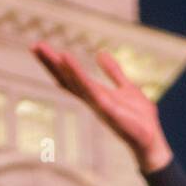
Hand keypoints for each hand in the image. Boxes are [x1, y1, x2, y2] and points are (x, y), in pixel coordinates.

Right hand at [32, 44, 173, 173]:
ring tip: (43, 48)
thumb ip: (113, 72)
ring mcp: (96, 103)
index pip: (71, 77)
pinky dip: (76, 73)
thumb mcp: (126, 87)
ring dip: (58, 65)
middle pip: (66, 78)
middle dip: (49, 63)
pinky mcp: (105, 107)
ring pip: (72, 81)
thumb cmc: (140, 119)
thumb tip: (100, 53)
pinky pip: (88, 87)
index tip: (42, 48)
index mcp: (95, 93)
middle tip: (33, 45)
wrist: (151, 140)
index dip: (56, 63)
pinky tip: (66, 59)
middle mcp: (92, 99)